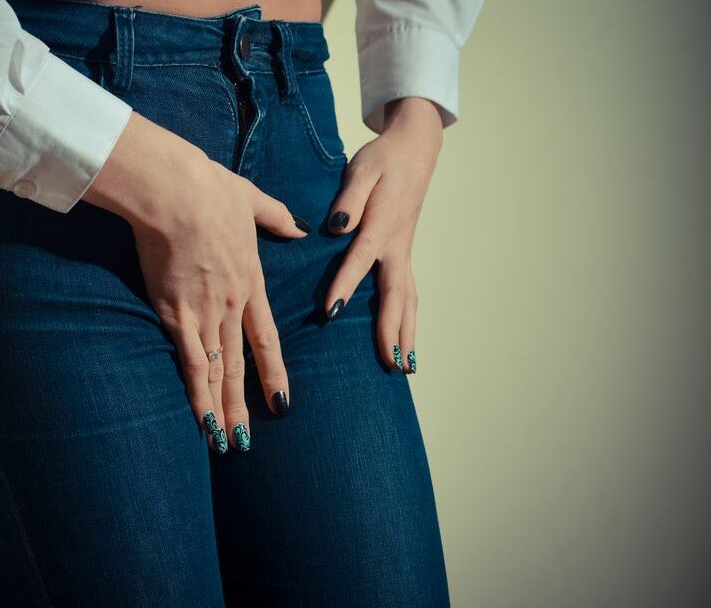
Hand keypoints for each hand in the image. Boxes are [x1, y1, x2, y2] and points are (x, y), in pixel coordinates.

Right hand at [85, 112, 310, 453]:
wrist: (175, 191)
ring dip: (222, 410)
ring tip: (227, 443)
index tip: (282, 400)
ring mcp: (205, 312)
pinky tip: (203, 423)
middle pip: (241, 364)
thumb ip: (277, 217)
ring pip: (218, 372)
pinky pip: (190, 364)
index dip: (273, 372)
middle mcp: (232, 304)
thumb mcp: (252, 198)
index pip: (266, 338)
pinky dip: (197, 397)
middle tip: (250, 439)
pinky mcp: (176, 313)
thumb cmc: (209, 189)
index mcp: (250, 280)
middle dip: (245, 404)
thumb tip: (298, 226)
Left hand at [323, 97, 443, 374]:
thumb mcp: (362, 169)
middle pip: (396, 293)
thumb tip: (338, 226)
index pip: (360, 258)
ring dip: (407, 334)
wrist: (414, 148)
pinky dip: (408, 320)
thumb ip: (350, 198)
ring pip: (408, 299)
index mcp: (382, 223)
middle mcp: (397, 244)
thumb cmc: (383, 159)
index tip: (331, 312)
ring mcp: (404, 250)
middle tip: (390, 364)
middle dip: (392, 330)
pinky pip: (408, 293)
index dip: (345, 285)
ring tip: (405, 368)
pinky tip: (406, 342)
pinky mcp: (403, 253)